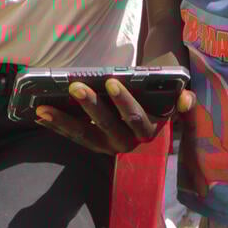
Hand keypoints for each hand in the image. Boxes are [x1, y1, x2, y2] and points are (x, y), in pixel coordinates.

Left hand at [36, 78, 194, 153]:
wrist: (152, 121)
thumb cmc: (162, 102)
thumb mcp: (176, 102)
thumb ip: (183, 101)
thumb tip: (187, 99)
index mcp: (149, 130)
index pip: (135, 116)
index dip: (123, 101)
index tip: (110, 81)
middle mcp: (128, 143)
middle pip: (106, 125)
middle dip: (89, 106)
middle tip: (74, 86)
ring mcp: (108, 146)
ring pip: (84, 135)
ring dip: (63, 122)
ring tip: (43, 108)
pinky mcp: (94, 145)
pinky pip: (73, 137)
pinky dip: (57, 127)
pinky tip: (40, 115)